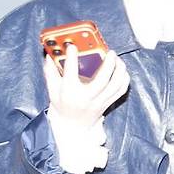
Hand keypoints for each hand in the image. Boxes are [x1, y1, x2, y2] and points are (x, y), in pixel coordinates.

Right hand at [43, 45, 129, 173]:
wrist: (72, 127)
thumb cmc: (62, 106)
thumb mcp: (52, 90)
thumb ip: (51, 72)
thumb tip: (49, 55)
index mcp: (70, 92)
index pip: (70, 73)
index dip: (71, 58)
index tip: (72, 46)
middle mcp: (86, 98)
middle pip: (101, 80)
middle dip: (108, 64)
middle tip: (110, 52)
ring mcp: (99, 102)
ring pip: (115, 85)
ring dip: (119, 70)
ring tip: (117, 59)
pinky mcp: (108, 103)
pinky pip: (121, 91)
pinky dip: (124, 79)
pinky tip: (122, 70)